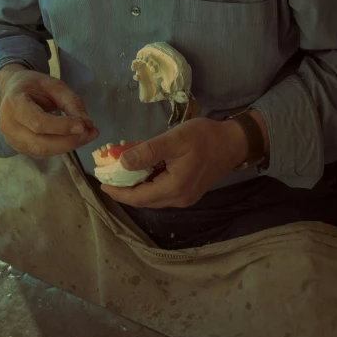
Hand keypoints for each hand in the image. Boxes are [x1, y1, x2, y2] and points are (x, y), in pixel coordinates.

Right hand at [0, 64, 98, 156]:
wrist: (12, 90)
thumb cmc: (34, 86)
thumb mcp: (54, 85)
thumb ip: (71, 102)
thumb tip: (88, 124)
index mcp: (14, 104)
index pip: (38, 122)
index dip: (62, 127)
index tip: (83, 125)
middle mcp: (8, 125)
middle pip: (40, 143)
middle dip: (68, 141)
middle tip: (90, 133)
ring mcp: (11, 140)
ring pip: (42, 151)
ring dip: (68, 146)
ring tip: (87, 135)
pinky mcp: (19, 148)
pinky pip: (42, 152)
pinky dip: (61, 147)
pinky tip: (74, 138)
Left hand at [100, 118, 248, 208]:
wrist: (234, 142)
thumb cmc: (205, 137)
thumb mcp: (174, 139)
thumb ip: (148, 151)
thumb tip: (122, 162)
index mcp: (174, 188)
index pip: (138, 197)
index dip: (118, 191)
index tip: (102, 182)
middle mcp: (179, 198)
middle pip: (144, 200)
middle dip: (124, 189)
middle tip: (109, 174)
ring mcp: (185, 197)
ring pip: (153, 196)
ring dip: (137, 186)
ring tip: (122, 171)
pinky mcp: (189, 191)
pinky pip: (162, 191)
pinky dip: (149, 182)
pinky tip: (143, 169)